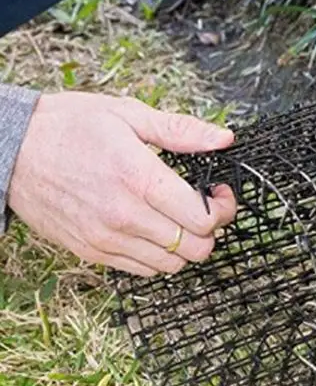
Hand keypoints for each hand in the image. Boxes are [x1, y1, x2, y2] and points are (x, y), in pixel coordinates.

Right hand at [8, 93, 236, 276]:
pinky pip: (143, 270)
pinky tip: (154, 230)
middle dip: (211, 230)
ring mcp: (106, 239)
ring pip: (172, 265)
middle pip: (195, 248)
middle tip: (205, 209)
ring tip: (178, 219)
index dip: (223, 209)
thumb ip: (181, 131)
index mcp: (139, 179)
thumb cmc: (68, 127)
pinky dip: (158, 256)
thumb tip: (224, 139)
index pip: (203, 219)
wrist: (11, 149)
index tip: (219, 194)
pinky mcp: (92, 252)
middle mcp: (124, 215)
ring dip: (185, 245)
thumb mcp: (128, 114)